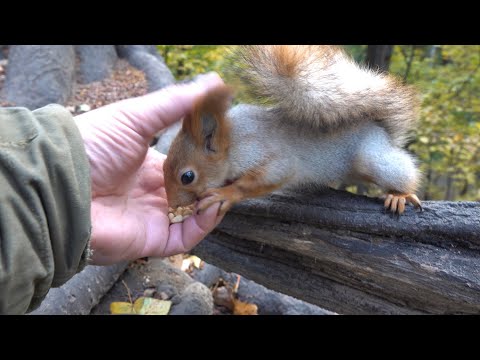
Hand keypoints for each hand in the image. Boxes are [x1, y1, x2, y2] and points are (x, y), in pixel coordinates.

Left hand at [74, 73, 225, 264]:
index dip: (210, 157)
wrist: (60, 183)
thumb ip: (175, 104)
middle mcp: (154, 192)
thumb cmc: (93, 145)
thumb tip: (214, 83)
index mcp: (150, 166)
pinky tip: (214, 205)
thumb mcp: (136, 117)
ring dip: (216, 202)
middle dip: (217, 181)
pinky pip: (187, 237)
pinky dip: (205, 224)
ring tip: (228, 187)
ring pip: (196, 215)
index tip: (230, 146)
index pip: (188, 164)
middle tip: (237, 170)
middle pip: (196, 190)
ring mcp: (155, 216)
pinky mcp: (153, 238)